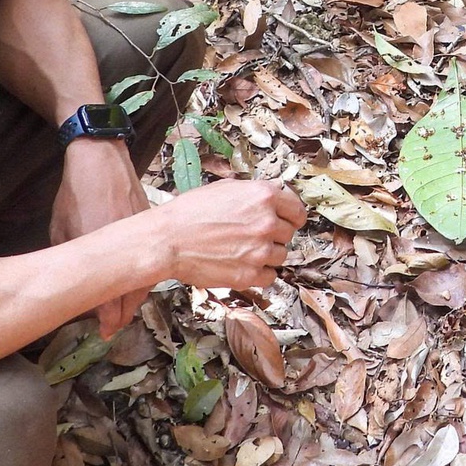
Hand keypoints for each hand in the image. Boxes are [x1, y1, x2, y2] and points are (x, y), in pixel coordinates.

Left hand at [51, 140, 153, 334]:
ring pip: (147, 273)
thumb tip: (71, 281)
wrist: (100, 156)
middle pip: (135, 288)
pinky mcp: (151, 221)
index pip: (112, 293)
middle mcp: (129, 243)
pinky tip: (135, 278)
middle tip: (113, 327)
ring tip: (123, 308)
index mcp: (104, 247)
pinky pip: (151, 254)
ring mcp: (144, 231)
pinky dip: (144, 271)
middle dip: (124, 312)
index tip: (105, 332)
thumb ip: (70, 257)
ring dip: (136, 293)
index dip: (109, 318)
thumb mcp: (62, 229)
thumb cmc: (75, 193)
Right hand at [155, 179, 306, 289]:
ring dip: (266, 255)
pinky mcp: (249, 275)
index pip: (297, 210)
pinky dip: (260, 273)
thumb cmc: (189, 213)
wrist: (167, 240)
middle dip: (274, 235)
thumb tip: (270, 198)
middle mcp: (266, 222)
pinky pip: (270, 277)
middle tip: (253, 236)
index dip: (292, 217)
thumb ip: (253, 193)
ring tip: (243, 250)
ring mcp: (259, 250)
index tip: (288, 221)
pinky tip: (243, 265)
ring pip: (280, 256)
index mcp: (263, 196)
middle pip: (288, 234)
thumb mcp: (225, 188)